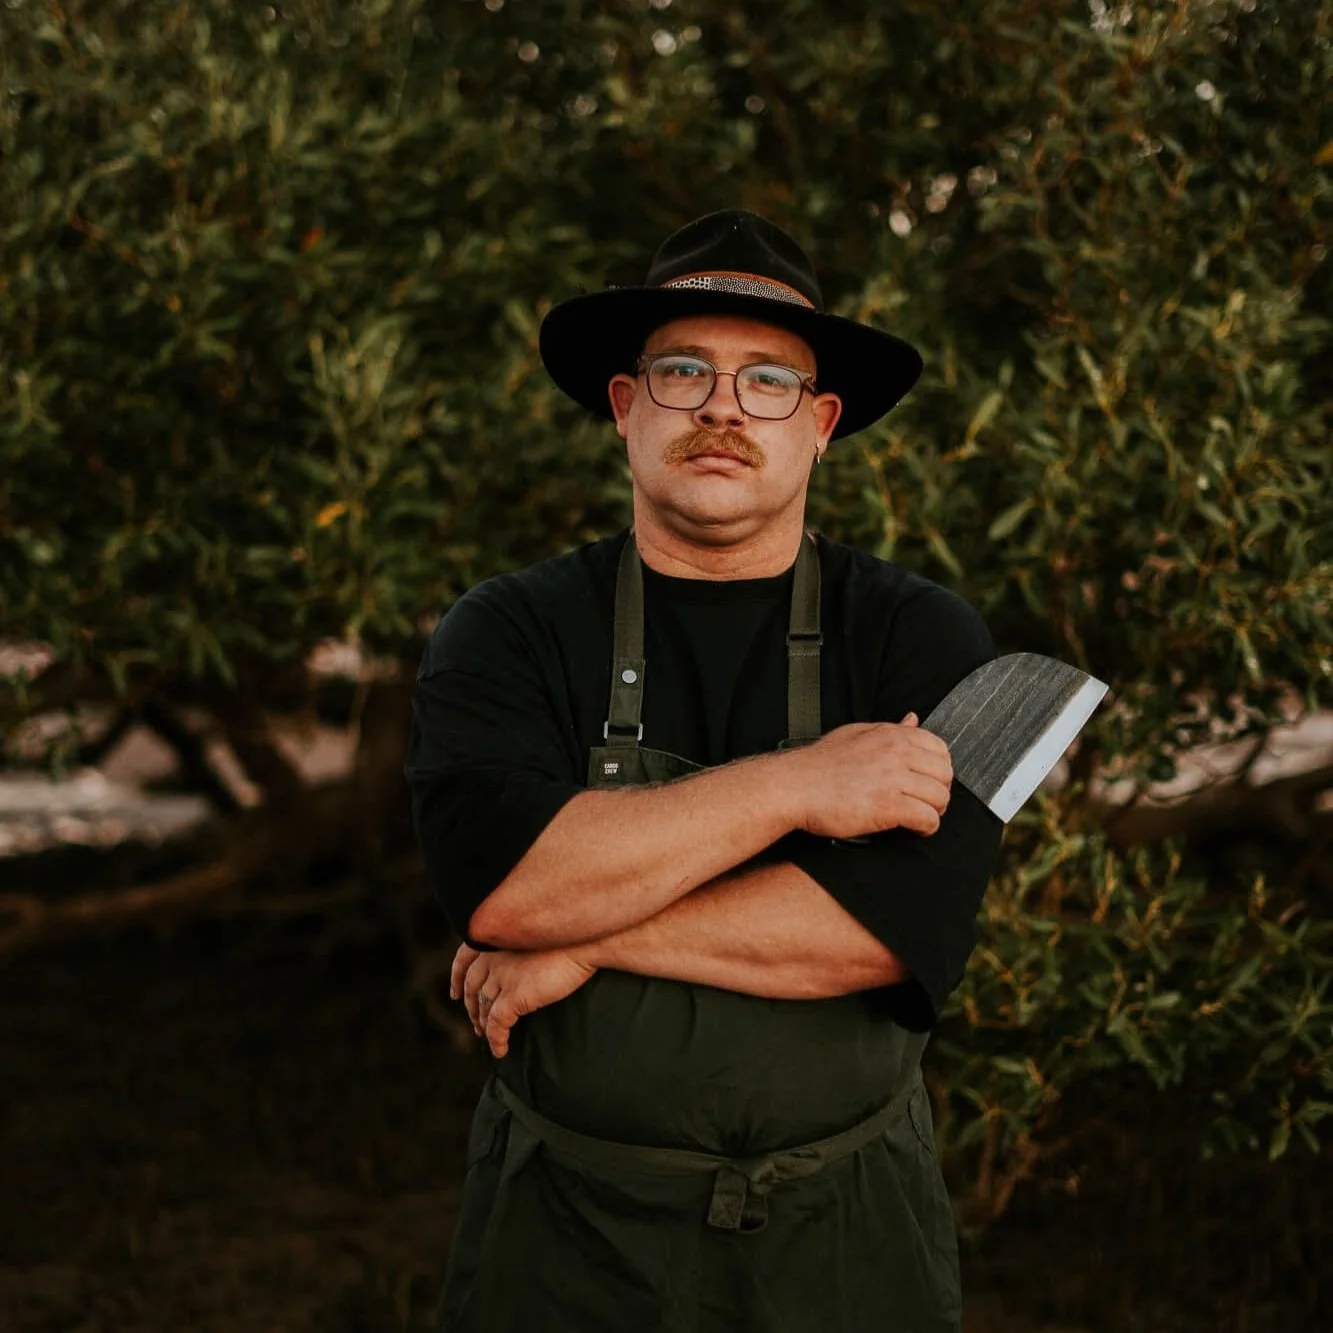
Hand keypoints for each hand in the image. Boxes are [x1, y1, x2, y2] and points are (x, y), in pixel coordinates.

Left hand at [450, 942, 596, 1058]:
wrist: (587, 940)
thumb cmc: (572, 934)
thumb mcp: (536, 934)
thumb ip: (519, 947)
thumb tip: (518, 965)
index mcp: (497, 938)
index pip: (464, 958)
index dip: (457, 977)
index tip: (455, 992)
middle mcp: (493, 956)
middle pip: (471, 986)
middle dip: (469, 1006)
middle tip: (475, 1022)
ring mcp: (502, 976)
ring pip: (482, 1006)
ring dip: (482, 1024)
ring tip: (486, 1036)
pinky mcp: (514, 996)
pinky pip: (497, 1025)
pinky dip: (496, 1040)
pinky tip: (500, 1050)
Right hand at [788, 712, 952, 840]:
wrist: (794, 787)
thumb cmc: (819, 764)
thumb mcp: (856, 734)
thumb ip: (889, 728)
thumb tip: (913, 719)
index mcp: (891, 735)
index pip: (939, 748)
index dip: (938, 769)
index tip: (927, 782)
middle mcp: (896, 753)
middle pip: (944, 774)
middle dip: (939, 791)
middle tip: (925, 803)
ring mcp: (893, 779)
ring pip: (940, 798)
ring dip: (934, 811)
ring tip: (919, 817)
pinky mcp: (888, 807)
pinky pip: (927, 819)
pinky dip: (926, 828)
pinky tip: (914, 829)